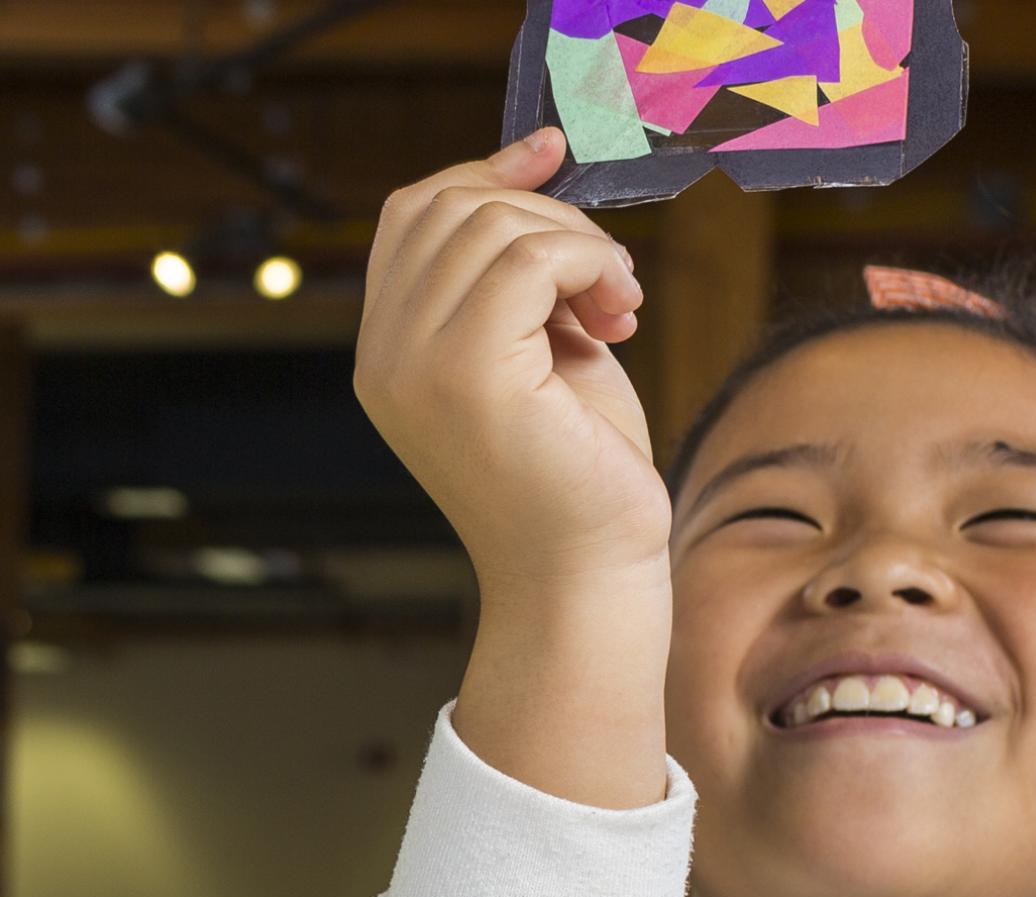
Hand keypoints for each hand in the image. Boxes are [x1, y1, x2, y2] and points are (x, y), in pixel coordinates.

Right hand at [353, 125, 670, 586]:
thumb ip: (531, 279)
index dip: (488, 172)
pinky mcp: (467, 374)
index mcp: (393, 350)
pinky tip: (620, 314)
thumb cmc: (582, 474)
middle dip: (550, 218)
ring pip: (494, 226)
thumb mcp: (550, 351)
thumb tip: (544, 168)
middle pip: (452, 207)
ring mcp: (415, 364)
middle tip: (611, 282)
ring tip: (620, 306)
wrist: (591, 575)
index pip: (415, 215)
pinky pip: (528, 260)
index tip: (554, 153)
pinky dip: (590, 265)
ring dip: (581, 247)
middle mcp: (386, 354)